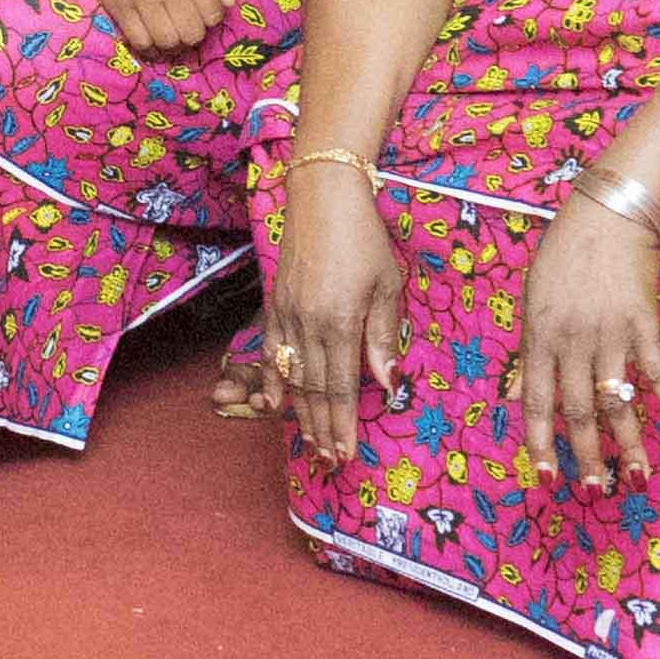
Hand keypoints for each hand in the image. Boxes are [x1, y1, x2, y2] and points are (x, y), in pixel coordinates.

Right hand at [49, 0, 234, 59]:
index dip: (212, 18)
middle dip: (194, 34)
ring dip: (172, 43)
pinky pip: (138, 40)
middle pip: (192, 33)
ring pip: (167, 41)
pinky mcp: (116, 3)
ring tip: (168, 32)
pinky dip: (148, 46)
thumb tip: (228, 3)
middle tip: (186, 25)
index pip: (213, 13)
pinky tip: (150, 37)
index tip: (202, 12)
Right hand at [259, 161, 403, 459]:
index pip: (341, 387)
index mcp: (340, 322)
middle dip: (322, 429)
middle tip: (329, 461)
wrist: (322, 197)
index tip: (346, 453)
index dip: (343, 424)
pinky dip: (271, 380)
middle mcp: (308, 324)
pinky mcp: (275, 304)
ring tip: (309, 442)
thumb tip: (388, 384)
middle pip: (314, 389)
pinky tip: (272, 403)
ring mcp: (287, 315)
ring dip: (300, 413)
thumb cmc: (364, 238)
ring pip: (291, 376)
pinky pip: (271, 351)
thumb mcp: (387, 285)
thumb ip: (384, 336)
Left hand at [515, 198, 659, 485]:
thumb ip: (525, 353)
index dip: (541, 442)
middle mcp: (573, 342)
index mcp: (539, 337)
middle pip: (580, 411)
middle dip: (588, 455)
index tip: (548, 476)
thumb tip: (510, 398)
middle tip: (596, 490)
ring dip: (630, 443)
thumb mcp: (531, 301)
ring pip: (619, 401)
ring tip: (635, 478)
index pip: (535, 401)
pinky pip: (657, 373)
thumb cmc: (563, 256)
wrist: (607, 214)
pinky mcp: (645, 324)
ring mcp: (610, 335)